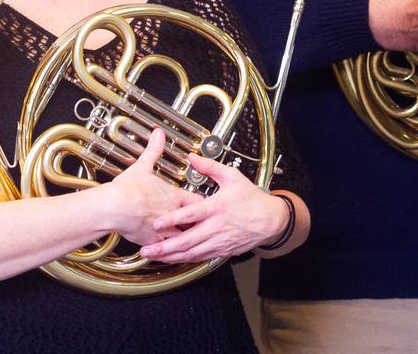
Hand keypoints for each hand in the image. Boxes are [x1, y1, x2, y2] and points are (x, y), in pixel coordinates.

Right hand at [99, 129, 202, 245]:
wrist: (113, 207)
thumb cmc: (127, 189)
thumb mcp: (143, 166)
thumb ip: (154, 150)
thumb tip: (158, 135)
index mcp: (173, 196)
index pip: (197, 201)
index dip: (203, 204)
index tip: (207, 206)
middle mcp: (172, 214)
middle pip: (195, 222)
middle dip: (200, 224)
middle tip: (207, 226)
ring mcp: (163, 229)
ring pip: (183, 238)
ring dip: (188, 240)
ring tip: (194, 243)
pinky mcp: (152, 241)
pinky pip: (166, 250)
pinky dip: (169, 252)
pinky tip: (171, 255)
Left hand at [141, 154, 294, 262]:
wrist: (270, 219)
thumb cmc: (251, 199)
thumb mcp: (233, 177)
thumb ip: (210, 167)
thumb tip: (193, 157)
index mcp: (217, 207)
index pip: (191, 214)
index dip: (173, 219)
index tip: (156, 223)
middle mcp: (216, 227)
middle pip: (187, 240)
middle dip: (165, 247)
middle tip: (147, 250)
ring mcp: (219, 241)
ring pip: (192, 253)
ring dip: (171, 257)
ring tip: (154, 257)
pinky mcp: (222, 250)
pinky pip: (200, 258)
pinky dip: (185, 260)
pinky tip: (173, 260)